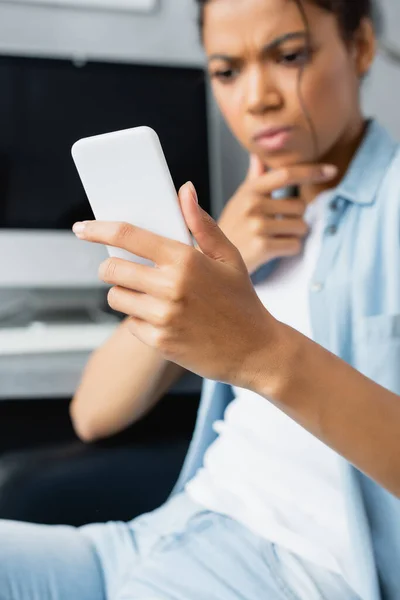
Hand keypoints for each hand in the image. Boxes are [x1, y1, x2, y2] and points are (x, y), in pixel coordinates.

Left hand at [72, 182, 280, 389]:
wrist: (255, 351)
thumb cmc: (242, 301)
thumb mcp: (229, 257)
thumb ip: (202, 223)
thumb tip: (184, 190)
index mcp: (185, 260)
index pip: (128, 236)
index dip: (98, 230)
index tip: (82, 228)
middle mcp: (170, 287)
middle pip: (111, 269)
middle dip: (112, 267)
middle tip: (127, 270)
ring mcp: (163, 317)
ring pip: (116, 297)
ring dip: (124, 293)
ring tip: (148, 295)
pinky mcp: (159, 342)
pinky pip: (130, 323)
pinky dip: (139, 318)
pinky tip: (163, 318)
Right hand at [218, 155, 337, 273]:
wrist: (212, 259)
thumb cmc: (232, 229)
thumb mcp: (239, 200)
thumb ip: (254, 179)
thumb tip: (258, 156)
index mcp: (250, 190)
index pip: (286, 174)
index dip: (311, 171)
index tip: (331, 170)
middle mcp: (253, 205)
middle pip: (300, 206)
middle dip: (296, 218)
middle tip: (277, 226)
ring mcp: (257, 226)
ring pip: (301, 227)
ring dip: (293, 235)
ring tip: (273, 238)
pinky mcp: (262, 247)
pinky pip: (295, 245)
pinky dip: (289, 249)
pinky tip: (273, 250)